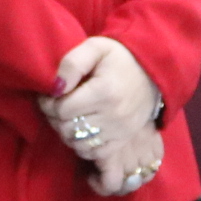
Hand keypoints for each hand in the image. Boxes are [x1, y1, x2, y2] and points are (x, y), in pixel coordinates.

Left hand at [41, 37, 162, 191]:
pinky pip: (93, 154)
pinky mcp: (123, 140)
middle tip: (54, 106)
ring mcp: (119, 131)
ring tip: (66, 117)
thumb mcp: (95, 47)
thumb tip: (55, 87)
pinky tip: (80, 131)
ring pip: (77, 144)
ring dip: (65, 133)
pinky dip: (81, 145)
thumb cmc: (119, 57)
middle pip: (67, 128)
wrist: (152, 72)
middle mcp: (113, 115)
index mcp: (104, 91)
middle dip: (54, 118)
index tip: (48, 95)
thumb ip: (72, 63)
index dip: (48, 103)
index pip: (62, 109)